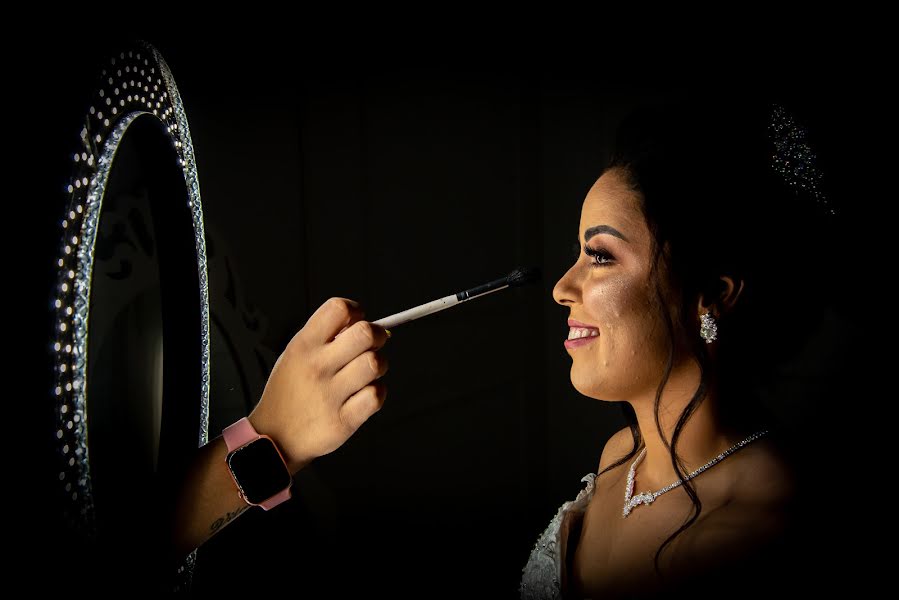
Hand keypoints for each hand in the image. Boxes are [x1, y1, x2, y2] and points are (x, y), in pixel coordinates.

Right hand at [247, 298, 389, 473]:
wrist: (273, 438)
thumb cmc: (290, 392)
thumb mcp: (295, 355)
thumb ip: (325, 337)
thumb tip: (366, 324)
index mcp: (303, 346)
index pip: (338, 309)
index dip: (356, 311)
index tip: (357, 321)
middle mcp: (317, 367)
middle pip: (365, 333)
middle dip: (377, 336)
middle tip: (373, 345)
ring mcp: (329, 395)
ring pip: (375, 363)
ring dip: (379, 365)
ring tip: (367, 373)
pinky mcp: (343, 421)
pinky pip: (376, 395)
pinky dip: (377, 392)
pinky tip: (364, 394)